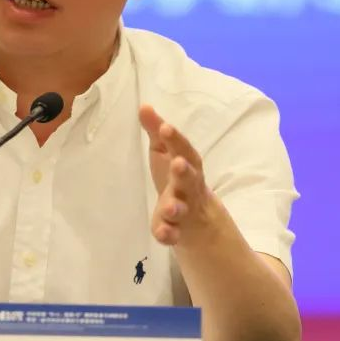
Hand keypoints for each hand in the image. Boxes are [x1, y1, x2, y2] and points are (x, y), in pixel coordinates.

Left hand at [139, 104, 216, 246]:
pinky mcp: (175, 229)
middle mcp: (188, 186)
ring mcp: (184, 209)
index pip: (183, 149)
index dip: (175, 139)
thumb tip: (144, 106)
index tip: (164, 127)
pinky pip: (172, 234)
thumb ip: (156, 131)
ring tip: (168, 208)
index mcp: (187, 163)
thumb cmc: (175, 174)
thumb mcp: (166, 151)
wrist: (196, 215)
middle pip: (188, 179)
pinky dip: (167, 234)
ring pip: (181, 209)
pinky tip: (161, 233)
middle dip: (184, 171)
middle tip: (177, 163)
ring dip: (175, 208)